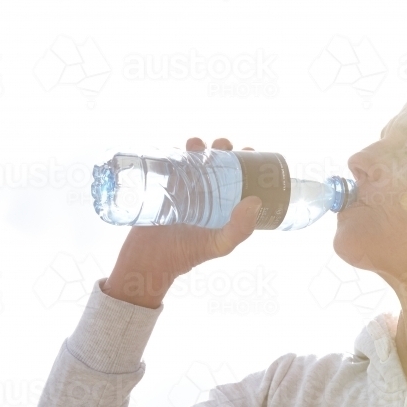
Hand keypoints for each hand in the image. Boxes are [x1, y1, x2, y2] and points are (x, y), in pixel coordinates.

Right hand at [100, 137, 261, 308]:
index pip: (240, 177)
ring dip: (197, 146)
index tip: (250, 151)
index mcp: (224, 203)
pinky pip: (169, 164)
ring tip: (196, 145)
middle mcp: (207, 193)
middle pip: (218, 162)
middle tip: (222, 145)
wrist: (150, 261)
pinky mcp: (162, 187)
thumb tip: (255, 200)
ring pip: (194, 159)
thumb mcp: (220, 244)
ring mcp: (184, 189)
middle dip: (222, 148)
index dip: (247, 161)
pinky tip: (176, 148)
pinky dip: (173, 152)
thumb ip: (240, 228)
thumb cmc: (189, 254)